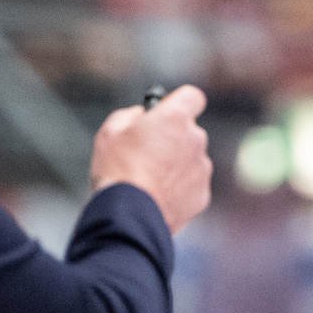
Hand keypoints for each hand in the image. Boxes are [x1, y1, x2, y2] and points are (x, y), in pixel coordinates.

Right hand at [90, 85, 211, 233]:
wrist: (130, 216)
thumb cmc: (117, 170)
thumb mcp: (110, 132)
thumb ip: (130, 116)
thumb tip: (140, 116)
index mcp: (175, 117)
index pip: (192, 97)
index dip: (179, 103)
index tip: (167, 112)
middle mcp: (195, 139)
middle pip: (190, 131)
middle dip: (173, 138)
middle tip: (148, 152)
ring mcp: (202, 168)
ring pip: (191, 159)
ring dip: (176, 165)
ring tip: (150, 180)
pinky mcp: (202, 194)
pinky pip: (192, 185)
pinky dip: (179, 188)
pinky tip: (158, 197)